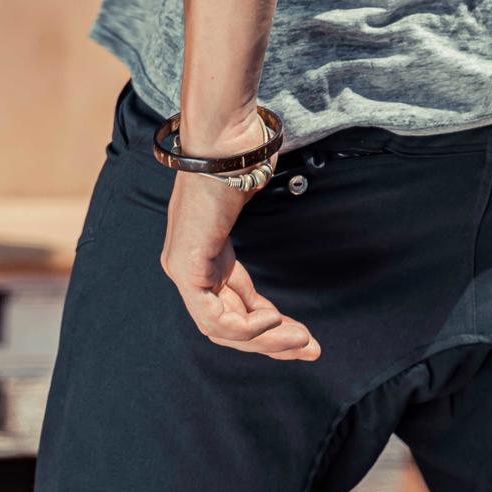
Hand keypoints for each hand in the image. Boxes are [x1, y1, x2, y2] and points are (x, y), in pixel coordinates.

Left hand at [159, 169, 320, 361]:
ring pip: (221, 329)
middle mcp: (188, 268)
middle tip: (309, 349)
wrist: (225, 142)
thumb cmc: (239, 165)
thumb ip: (255, 242)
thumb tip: (274, 262)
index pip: (232, 310)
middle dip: (271, 343)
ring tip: (299, 338)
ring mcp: (182, 269)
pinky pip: (213, 317)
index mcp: (204, 258)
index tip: (304, 339)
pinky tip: (274, 318)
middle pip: (228, 327)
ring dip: (265, 339)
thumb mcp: (249, 216)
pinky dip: (246, 326)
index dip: (268, 330)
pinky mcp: (185, 267)